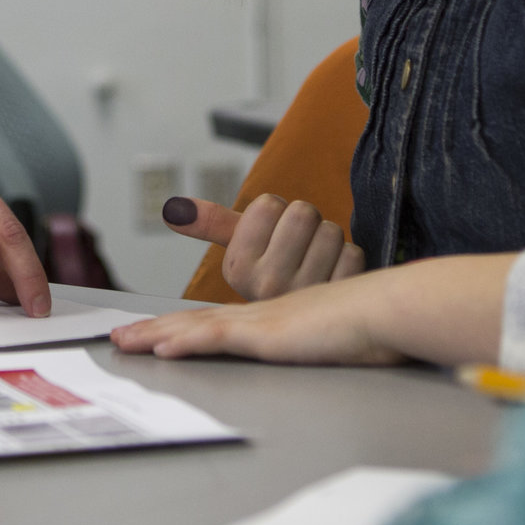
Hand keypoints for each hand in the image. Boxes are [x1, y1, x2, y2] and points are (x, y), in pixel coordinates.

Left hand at [110, 273, 405, 365]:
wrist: (389, 309)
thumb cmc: (374, 329)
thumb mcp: (338, 341)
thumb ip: (321, 348)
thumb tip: (322, 360)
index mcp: (274, 319)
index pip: (217, 323)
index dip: (183, 327)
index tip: (156, 335)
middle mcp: (261, 315)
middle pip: (195, 322)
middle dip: (154, 329)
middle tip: (121, 338)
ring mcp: (262, 322)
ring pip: (195, 327)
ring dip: (155, 335)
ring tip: (125, 343)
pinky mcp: (267, 334)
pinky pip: (216, 339)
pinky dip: (185, 343)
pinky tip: (161, 349)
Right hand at [161, 193, 363, 299]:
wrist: (315, 320)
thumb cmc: (278, 274)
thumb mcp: (241, 249)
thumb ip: (210, 224)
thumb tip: (173, 207)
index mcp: (238, 269)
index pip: (269, 204)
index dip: (276, 213)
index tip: (272, 239)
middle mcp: (265, 287)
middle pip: (301, 213)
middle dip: (305, 223)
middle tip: (298, 250)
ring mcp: (303, 297)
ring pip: (330, 231)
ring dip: (328, 242)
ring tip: (315, 265)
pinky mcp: (339, 304)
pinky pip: (352, 254)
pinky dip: (348, 261)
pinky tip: (335, 279)